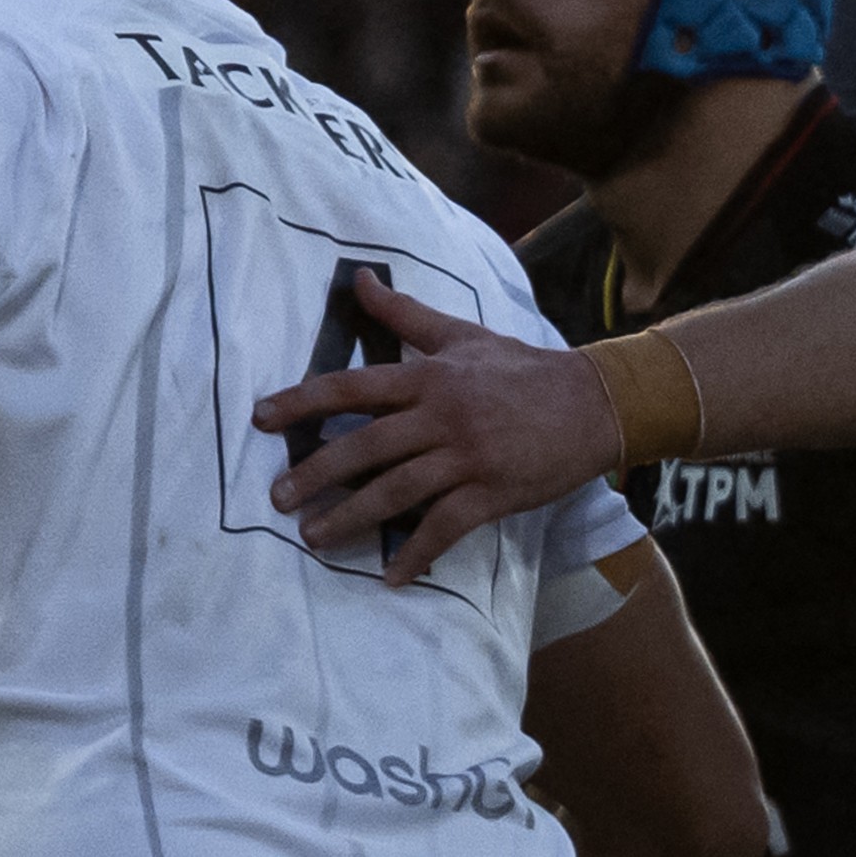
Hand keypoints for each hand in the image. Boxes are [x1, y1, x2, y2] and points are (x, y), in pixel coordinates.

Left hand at [248, 276, 615, 583]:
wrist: (594, 404)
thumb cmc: (521, 368)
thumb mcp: (461, 335)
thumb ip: (405, 316)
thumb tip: (359, 281)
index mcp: (427, 377)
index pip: (351, 387)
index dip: (302, 402)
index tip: (261, 419)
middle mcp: (440, 416)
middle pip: (365, 445)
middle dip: (316, 473)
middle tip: (277, 498)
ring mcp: (467, 458)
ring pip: (397, 490)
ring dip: (352, 517)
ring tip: (314, 537)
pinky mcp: (494, 493)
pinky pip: (447, 527)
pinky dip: (416, 552)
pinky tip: (390, 575)